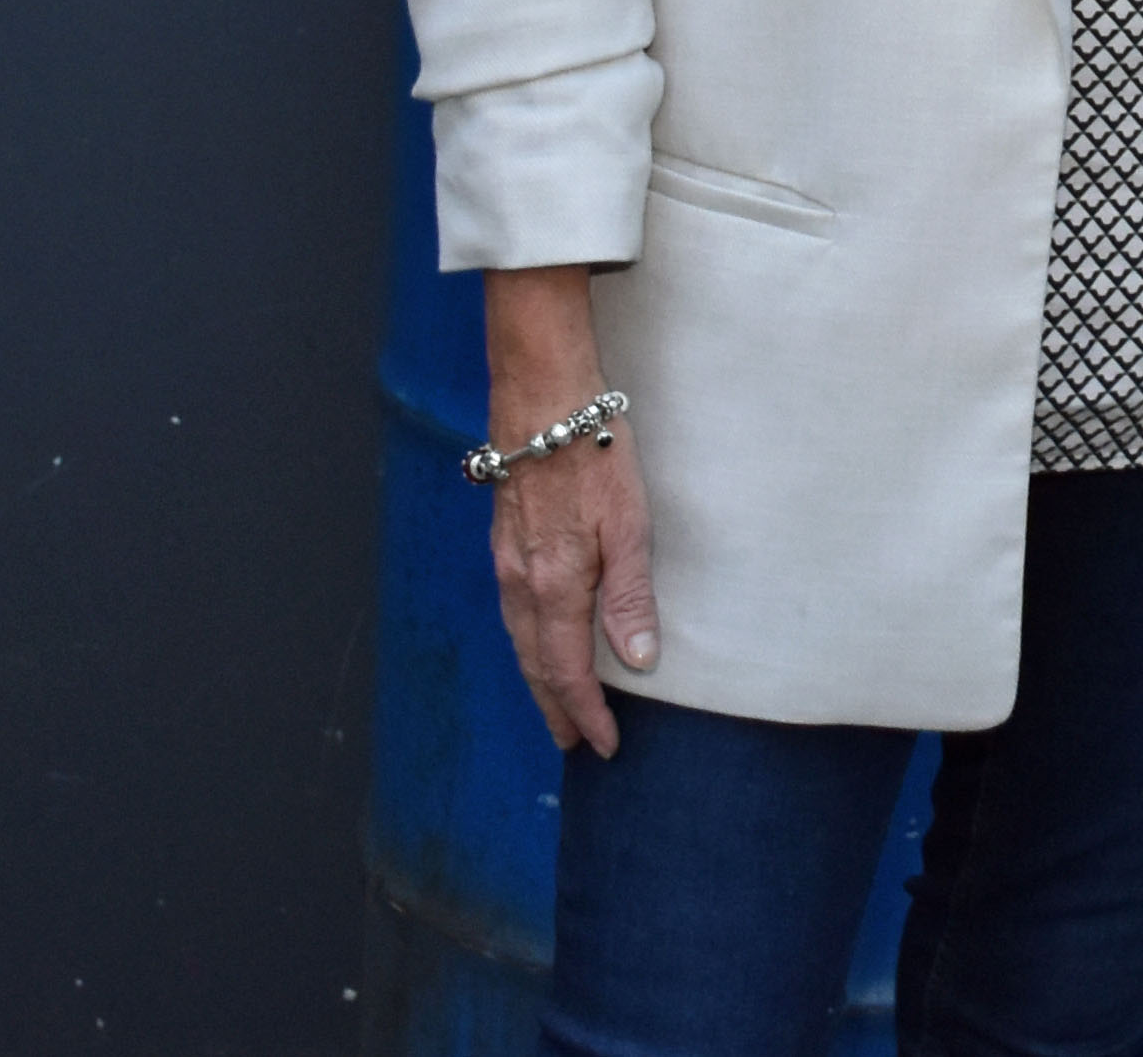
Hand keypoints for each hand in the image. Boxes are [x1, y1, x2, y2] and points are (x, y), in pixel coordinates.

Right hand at [484, 266, 658, 756]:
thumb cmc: (593, 455)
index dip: (585, 713)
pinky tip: (541, 639)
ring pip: (520, 638)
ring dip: (539, 677)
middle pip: (535, 664)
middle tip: (573, 743)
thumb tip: (637, 662)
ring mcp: (507, 561)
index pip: (566, 671)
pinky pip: (514, 610)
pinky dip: (529, 641)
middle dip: (554, 707)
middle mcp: (520, 582)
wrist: (542, 398)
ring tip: (558, 703)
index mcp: (554, 586)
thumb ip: (630, 597)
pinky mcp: (505, 539)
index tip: (603, 745)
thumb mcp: (629, 525)